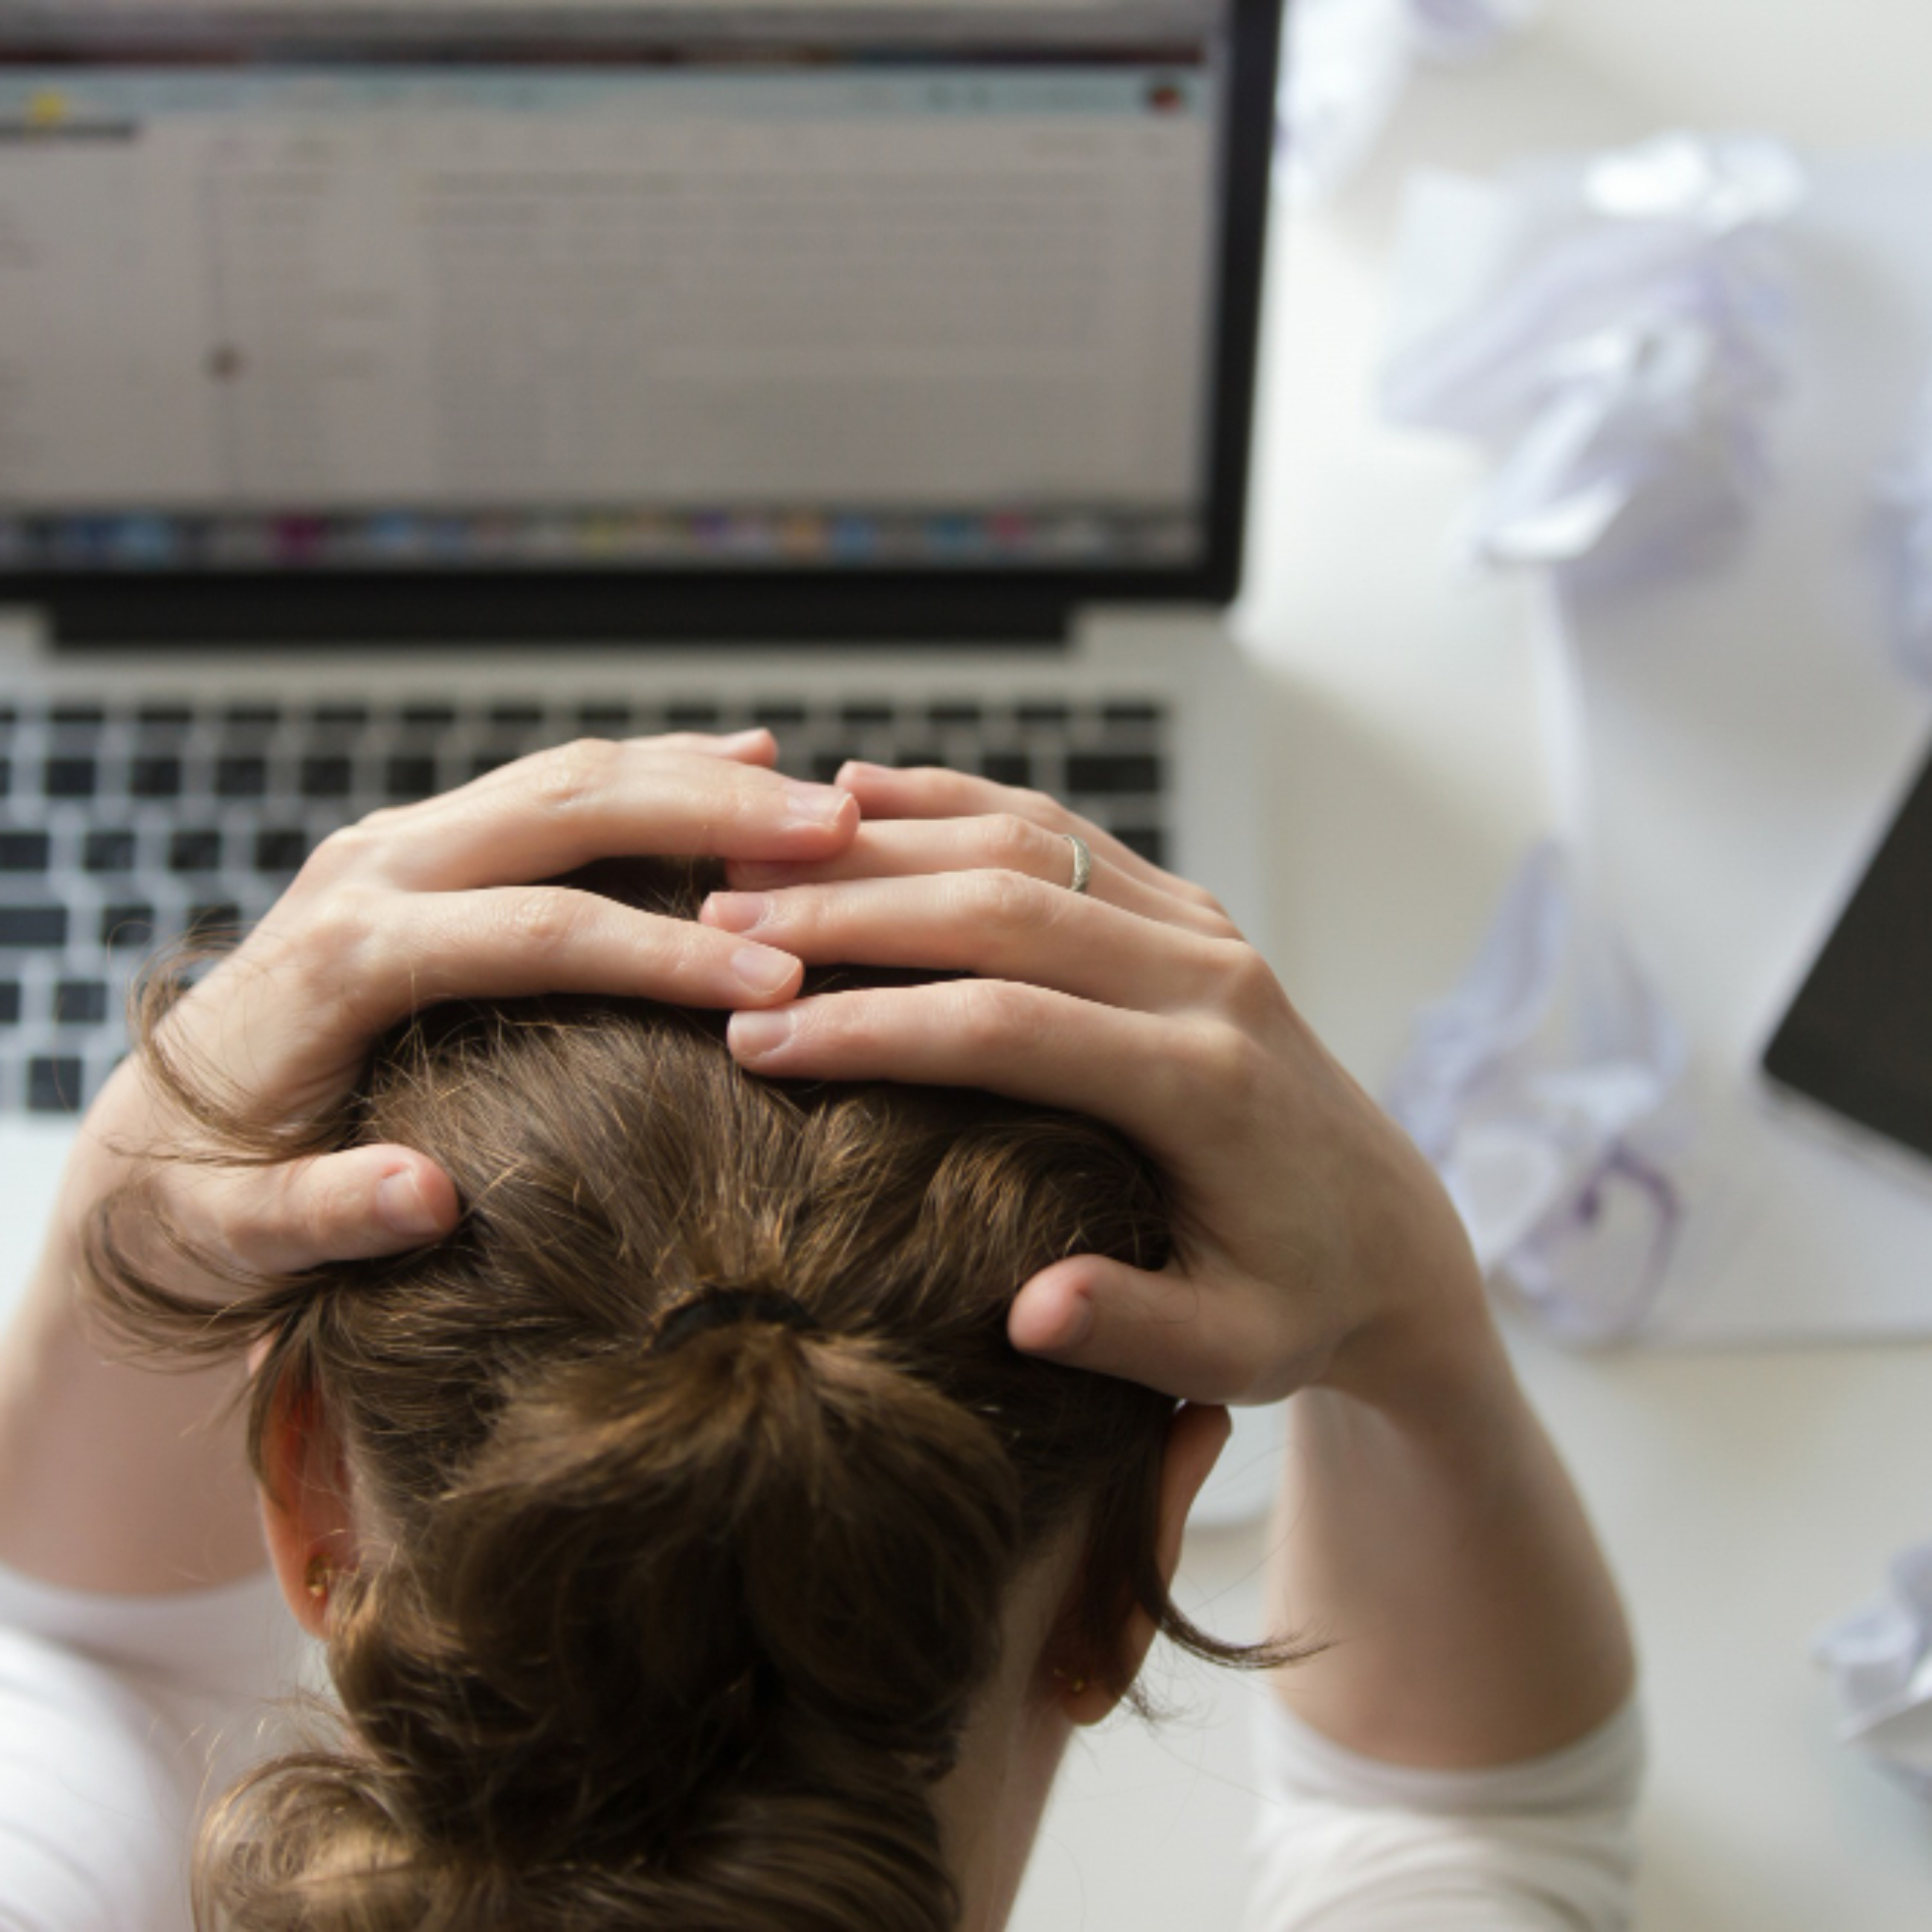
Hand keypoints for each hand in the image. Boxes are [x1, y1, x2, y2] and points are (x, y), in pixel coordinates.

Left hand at [64, 732, 860, 1286]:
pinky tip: (744, 759)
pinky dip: (655, 771)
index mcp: (341, 958)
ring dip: (699, 778)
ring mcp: (398, 846)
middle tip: (836, 835)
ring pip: (570, 776)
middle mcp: (371, 871)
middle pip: (565, 809)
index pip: (534, 932)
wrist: (149, 1141)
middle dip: (710, 817)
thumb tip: (426, 1198)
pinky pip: (555, 787)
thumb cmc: (204, 1200)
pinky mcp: (423, 846)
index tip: (780, 981)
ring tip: (823, 804)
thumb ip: (315, 1217)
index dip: (663, 952)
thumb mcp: (232, 1236)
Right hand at [701, 763, 1490, 1409]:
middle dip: (848, 914)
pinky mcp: (1186, 909)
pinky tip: (858, 793)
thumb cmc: (1299, 1302)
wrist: (1389, 1231)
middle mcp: (1208, 977)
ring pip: (1024, 842)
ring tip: (752, 860)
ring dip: (883, 843)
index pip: (1009, 1027)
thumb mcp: (1237, 1352)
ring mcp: (1200, 927)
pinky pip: (1058, 827)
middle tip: (715, 926)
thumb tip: (1029, 1316)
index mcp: (1207, 1082)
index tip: (754, 1041)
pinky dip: (955, 801)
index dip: (872, 1026)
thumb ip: (1137, 1331)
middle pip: (1002, 907)